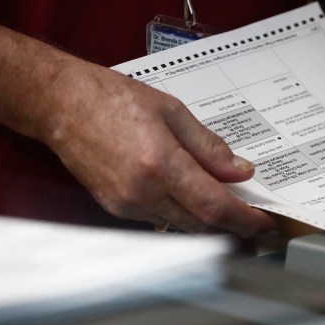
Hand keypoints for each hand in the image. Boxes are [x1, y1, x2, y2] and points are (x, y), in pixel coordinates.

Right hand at [41, 60, 275, 236]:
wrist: (60, 103)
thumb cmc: (111, 98)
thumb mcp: (171, 111)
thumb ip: (208, 146)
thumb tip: (239, 170)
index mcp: (160, 164)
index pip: (214, 206)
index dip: (244, 219)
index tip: (264, 223)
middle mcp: (142, 191)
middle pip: (201, 224)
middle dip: (232, 226)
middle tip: (255, 220)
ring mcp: (126, 204)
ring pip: (181, 225)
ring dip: (208, 220)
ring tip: (228, 205)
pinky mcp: (115, 207)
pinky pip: (160, 219)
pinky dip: (182, 213)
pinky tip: (192, 198)